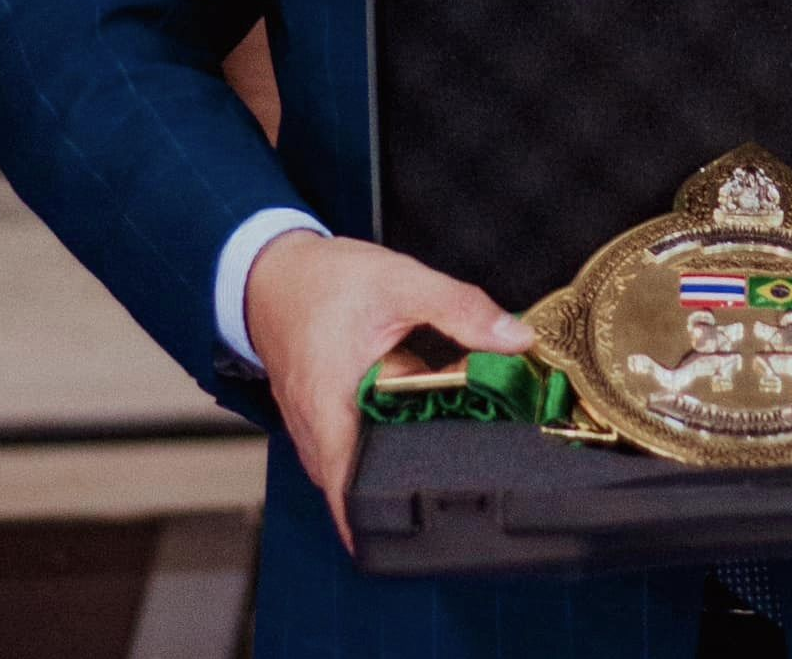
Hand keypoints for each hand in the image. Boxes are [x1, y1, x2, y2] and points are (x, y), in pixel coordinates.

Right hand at [244, 230, 533, 550]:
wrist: (274, 274)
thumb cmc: (326, 282)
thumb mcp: (402, 284)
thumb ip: (461, 310)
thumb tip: (517, 341)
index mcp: (328, 414)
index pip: (355, 496)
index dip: (399, 515)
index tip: (442, 518)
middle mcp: (315, 439)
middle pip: (370, 484)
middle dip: (419, 478)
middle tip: (469, 462)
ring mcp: (315, 436)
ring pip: (366, 466)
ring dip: (403, 452)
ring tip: (447, 430)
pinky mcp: (322, 425)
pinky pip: (357, 446)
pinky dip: (386, 435)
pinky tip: (415, 411)